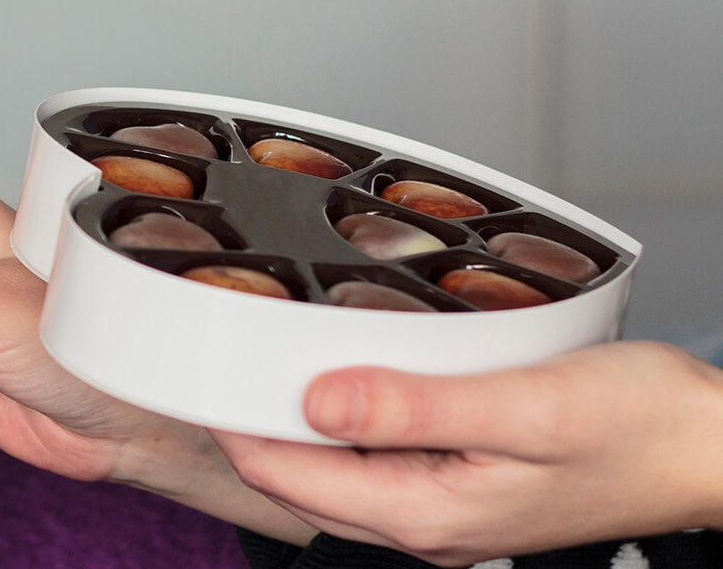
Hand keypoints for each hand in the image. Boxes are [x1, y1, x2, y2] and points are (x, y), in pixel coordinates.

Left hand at [214, 341, 722, 564]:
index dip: (232, 418)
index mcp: (427, 513)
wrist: (713, 448)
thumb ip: (416, 408)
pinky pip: (376, 459)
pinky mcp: (459, 488)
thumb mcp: (526, 407)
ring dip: (298, 416)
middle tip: (219, 342)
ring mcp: (440, 511)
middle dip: (251, 417)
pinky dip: (348, 417)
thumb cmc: (642, 427)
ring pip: (333, 467)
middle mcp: (424, 524)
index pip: (285, 474)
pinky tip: (350, 373)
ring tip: (267, 348)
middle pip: (298, 476)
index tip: (197, 361)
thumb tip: (315, 403)